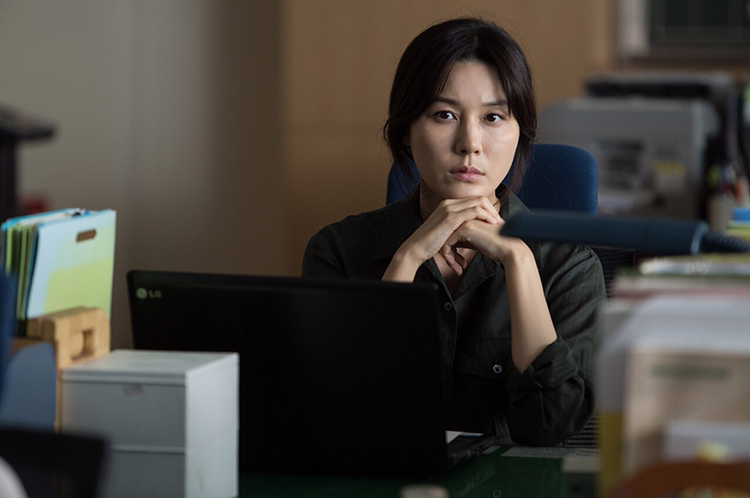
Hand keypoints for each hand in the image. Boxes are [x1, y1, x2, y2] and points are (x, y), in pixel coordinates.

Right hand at [383, 196, 501, 281]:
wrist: (416, 248)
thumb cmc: (429, 244)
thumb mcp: (446, 233)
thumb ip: (457, 229)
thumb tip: (470, 236)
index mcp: (448, 205)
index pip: (473, 200)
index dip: (487, 209)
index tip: (495, 220)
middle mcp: (449, 203)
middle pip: (478, 199)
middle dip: (492, 210)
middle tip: (500, 222)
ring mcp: (449, 208)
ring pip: (478, 203)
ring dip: (491, 213)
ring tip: (498, 225)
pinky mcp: (450, 217)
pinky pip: (474, 211)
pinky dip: (485, 216)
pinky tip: (491, 225)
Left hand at [440, 218, 530, 274]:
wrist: (509, 249)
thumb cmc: (495, 247)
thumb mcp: (476, 241)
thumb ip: (464, 239)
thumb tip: (450, 245)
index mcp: (468, 217)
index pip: (451, 233)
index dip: (451, 249)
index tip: (456, 262)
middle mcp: (465, 216)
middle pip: (446, 236)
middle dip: (448, 253)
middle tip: (455, 267)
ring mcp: (464, 221)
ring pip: (445, 240)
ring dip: (449, 258)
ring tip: (457, 269)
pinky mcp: (464, 229)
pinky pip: (447, 244)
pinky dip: (449, 258)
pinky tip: (458, 268)